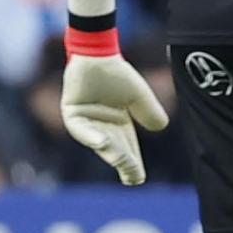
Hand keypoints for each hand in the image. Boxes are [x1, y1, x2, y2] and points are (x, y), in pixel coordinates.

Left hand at [61, 53, 169, 185]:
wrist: (98, 54)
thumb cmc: (117, 73)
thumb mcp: (139, 95)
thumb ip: (149, 110)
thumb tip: (161, 126)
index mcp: (118, 126)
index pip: (127, 149)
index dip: (132, 164)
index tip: (139, 178)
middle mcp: (102, 127)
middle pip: (114, 149)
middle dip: (123, 162)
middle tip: (132, 175)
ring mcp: (85, 122)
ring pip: (98, 141)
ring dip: (109, 150)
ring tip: (120, 160)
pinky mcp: (71, 114)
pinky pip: (79, 129)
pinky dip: (89, 136)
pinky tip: (101, 142)